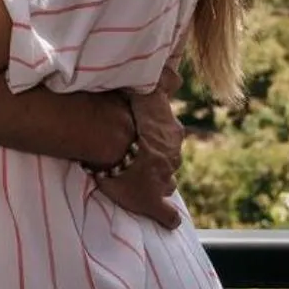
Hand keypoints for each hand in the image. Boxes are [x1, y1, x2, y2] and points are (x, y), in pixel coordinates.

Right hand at [93, 64, 186, 229]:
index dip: (155, 138)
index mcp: (170, 132)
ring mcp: (165, 179)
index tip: (141, 137)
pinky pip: (167, 214)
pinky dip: (166, 216)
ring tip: (137, 181)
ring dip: (156, 180)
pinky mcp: (153, 202)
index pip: (169, 137)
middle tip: (135, 158)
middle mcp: (172, 156)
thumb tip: (177, 71)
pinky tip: (166, 218)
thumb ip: (164, 82)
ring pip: (167, 181)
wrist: (110, 139)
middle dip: (157, 160)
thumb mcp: (148, 91)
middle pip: (169, 160)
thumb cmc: (123, 113)